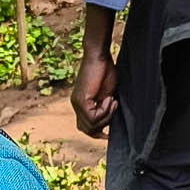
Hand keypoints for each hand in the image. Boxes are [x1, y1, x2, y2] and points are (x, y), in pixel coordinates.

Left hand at [72, 20, 117, 136]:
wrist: (99, 56)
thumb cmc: (105, 71)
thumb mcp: (107, 95)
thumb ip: (104, 109)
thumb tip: (108, 124)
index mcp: (81, 105)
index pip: (85, 128)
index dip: (97, 132)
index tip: (109, 133)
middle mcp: (76, 105)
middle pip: (87, 130)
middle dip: (104, 125)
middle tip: (113, 107)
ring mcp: (77, 103)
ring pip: (91, 125)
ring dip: (106, 116)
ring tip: (112, 101)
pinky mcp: (81, 100)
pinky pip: (93, 117)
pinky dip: (104, 111)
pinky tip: (109, 98)